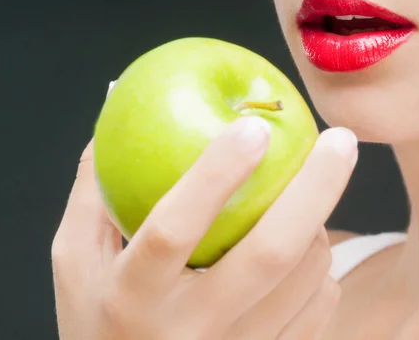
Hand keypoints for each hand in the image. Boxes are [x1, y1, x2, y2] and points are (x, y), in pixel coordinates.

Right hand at [51, 97, 357, 338]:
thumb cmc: (100, 319)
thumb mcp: (77, 260)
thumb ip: (96, 187)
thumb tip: (118, 101)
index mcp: (133, 297)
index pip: (173, 230)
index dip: (214, 174)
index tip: (254, 125)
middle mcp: (192, 330)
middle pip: (271, 254)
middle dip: (315, 188)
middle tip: (340, 139)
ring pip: (305, 276)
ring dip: (318, 222)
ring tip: (306, 193)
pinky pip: (319, 303)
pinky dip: (319, 262)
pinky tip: (302, 246)